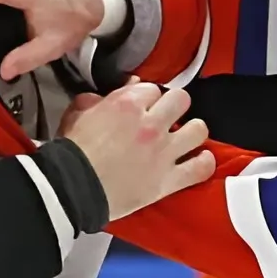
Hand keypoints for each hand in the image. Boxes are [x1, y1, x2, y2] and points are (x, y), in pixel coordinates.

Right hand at [58, 79, 214, 217]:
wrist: (72, 189)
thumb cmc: (72, 155)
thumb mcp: (77, 115)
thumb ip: (99, 98)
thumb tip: (121, 89)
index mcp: (128, 105)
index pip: (152, 88)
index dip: (148, 98)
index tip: (144, 106)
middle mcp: (151, 124)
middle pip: (181, 100)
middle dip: (173, 106)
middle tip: (165, 117)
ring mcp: (164, 152)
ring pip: (198, 129)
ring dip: (192, 131)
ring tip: (184, 137)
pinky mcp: (169, 180)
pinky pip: (201, 167)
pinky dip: (204, 163)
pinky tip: (199, 160)